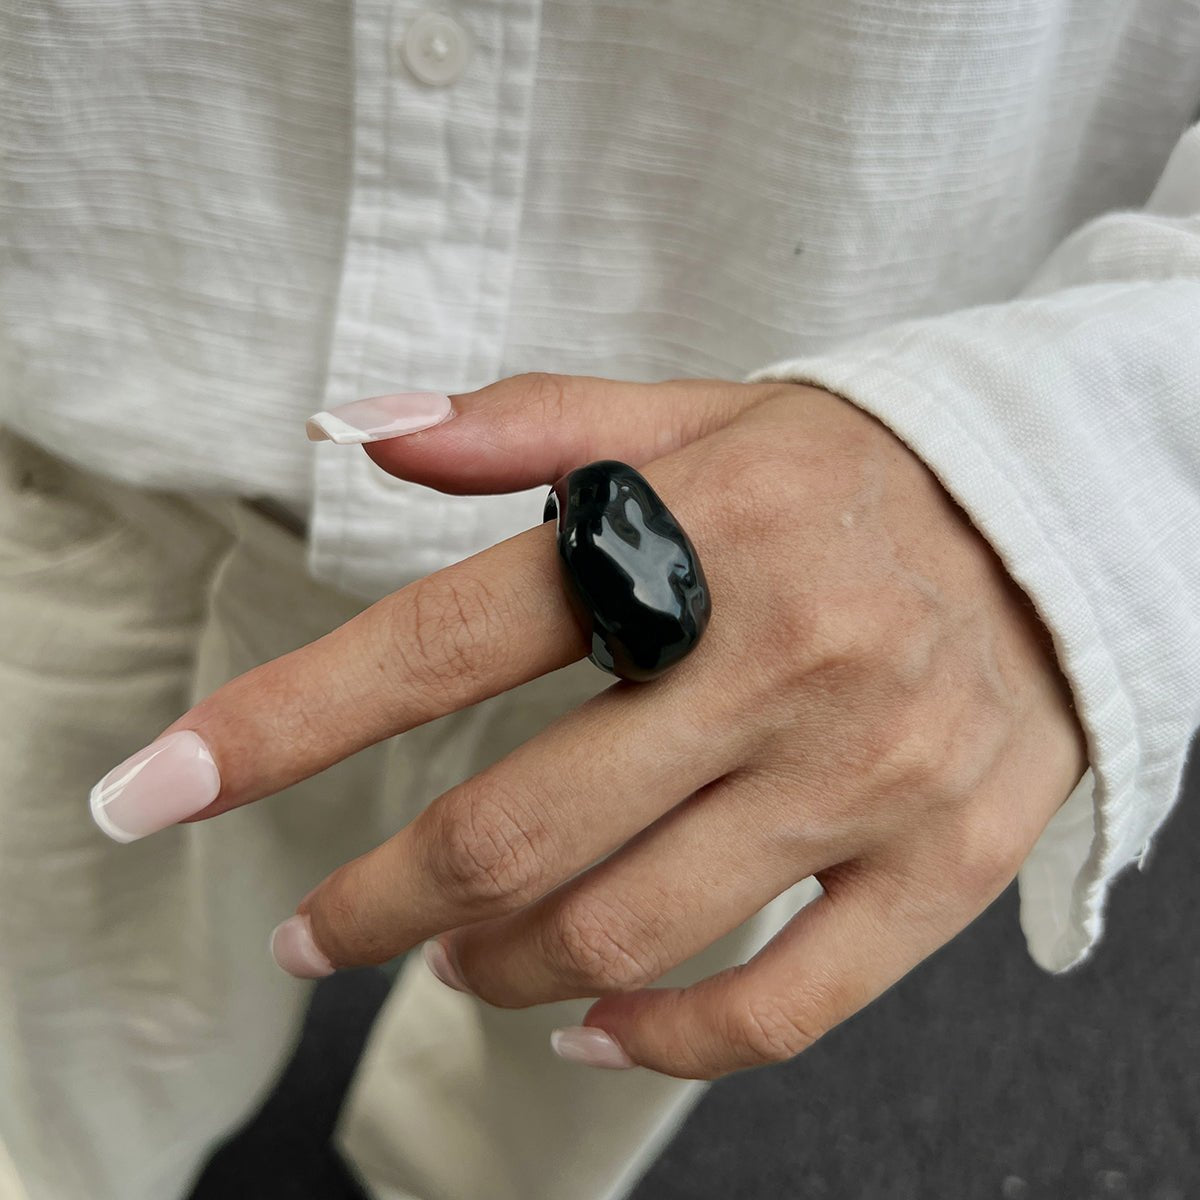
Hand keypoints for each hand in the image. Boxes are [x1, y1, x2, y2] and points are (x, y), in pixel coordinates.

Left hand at [120, 374, 1087, 1078]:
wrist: (1058, 522)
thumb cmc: (850, 472)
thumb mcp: (701, 414)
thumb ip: (532, 423)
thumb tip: (362, 430)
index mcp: (701, 534)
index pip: (445, 637)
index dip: (285, 722)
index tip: (155, 791)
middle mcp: (780, 661)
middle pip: (514, 831)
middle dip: (375, 902)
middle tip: (319, 929)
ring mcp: (865, 777)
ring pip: (627, 932)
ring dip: (498, 967)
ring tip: (456, 959)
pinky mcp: (940, 861)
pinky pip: (784, 1003)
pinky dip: (662, 1041)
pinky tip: (592, 1027)